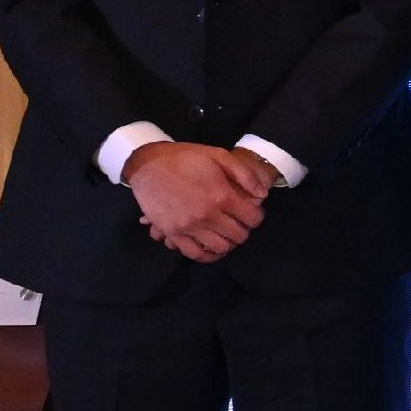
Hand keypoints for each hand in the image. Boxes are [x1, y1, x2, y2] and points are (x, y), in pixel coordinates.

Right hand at [123, 141, 268, 261]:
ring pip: (220, 248)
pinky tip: (211, 247)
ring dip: (228, 243)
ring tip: (226, 234)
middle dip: (244, 230)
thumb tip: (262, 194)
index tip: (252, 212)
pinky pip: (194, 254)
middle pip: (239, 236)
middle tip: (239, 223)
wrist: (148, 164)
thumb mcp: (219, 155)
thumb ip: (244, 174)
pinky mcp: (172, 233)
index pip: (252, 219)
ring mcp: (189, 227)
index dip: (257, 217)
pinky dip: (207, 255)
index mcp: (222, 196)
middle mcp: (207, 215)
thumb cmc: (185, 158)